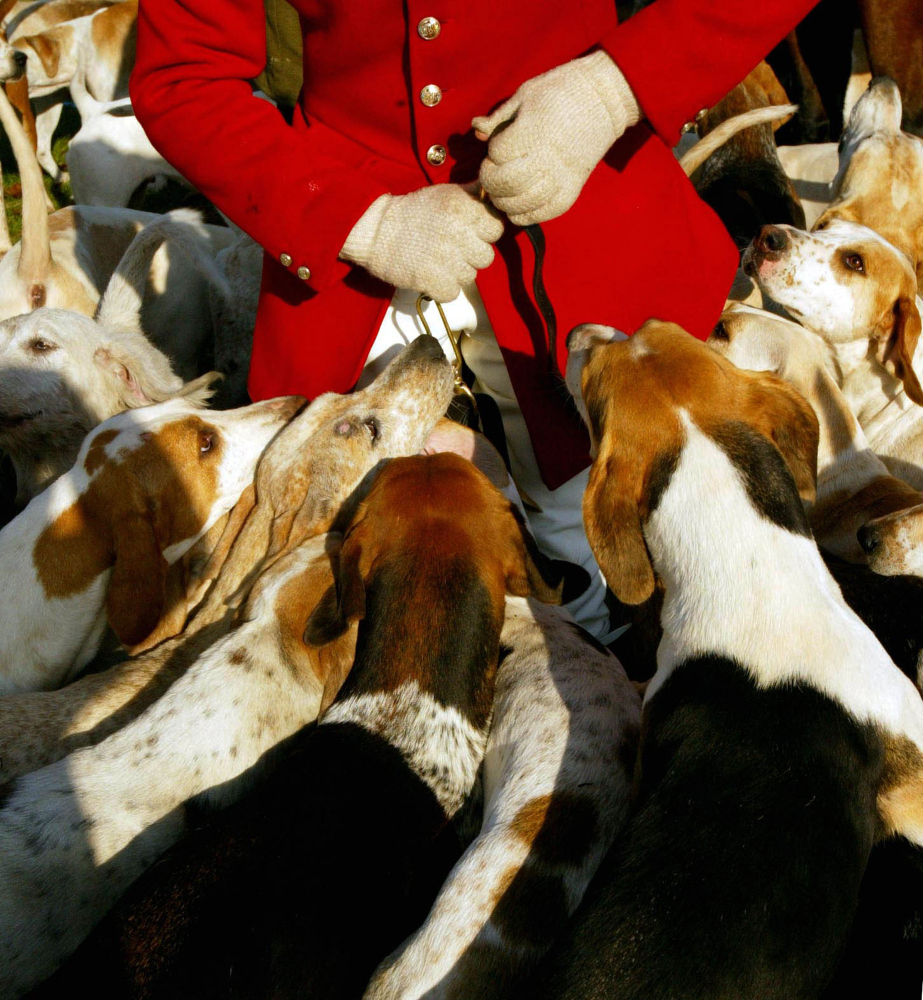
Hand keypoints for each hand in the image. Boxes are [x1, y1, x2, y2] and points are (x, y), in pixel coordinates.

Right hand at [340, 184, 503, 301]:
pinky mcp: (433, 281)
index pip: (496, 229)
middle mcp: (458, 233)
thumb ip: (473, 193)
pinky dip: (442, 288)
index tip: (470, 233)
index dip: (484, 233)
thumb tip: (495, 190)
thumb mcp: (445, 193)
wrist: (376, 230)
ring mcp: (446, 259)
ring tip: (438, 260)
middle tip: (452, 249)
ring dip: (456, 273)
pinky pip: (453, 293)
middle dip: (471, 255)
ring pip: (470, 277)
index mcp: (462, 208)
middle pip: (486, 257)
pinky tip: (431, 274)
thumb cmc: (413, 212)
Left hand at [473, 51, 640, 226]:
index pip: (496, 156)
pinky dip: (524, 214)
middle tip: (494, 173)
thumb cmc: (561, 91)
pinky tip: (520, 202)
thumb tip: (476, 131)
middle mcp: (545, 159)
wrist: (605, 99)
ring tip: (505, 189)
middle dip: (491, 181)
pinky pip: (541, 215)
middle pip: (504, 185)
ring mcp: (559, 178)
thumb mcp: (526, 94)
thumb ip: (499, 118)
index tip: (499, 147)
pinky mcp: (571, 191)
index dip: (492, 154)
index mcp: (531, 132)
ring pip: (519, 205)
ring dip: (505, 201)